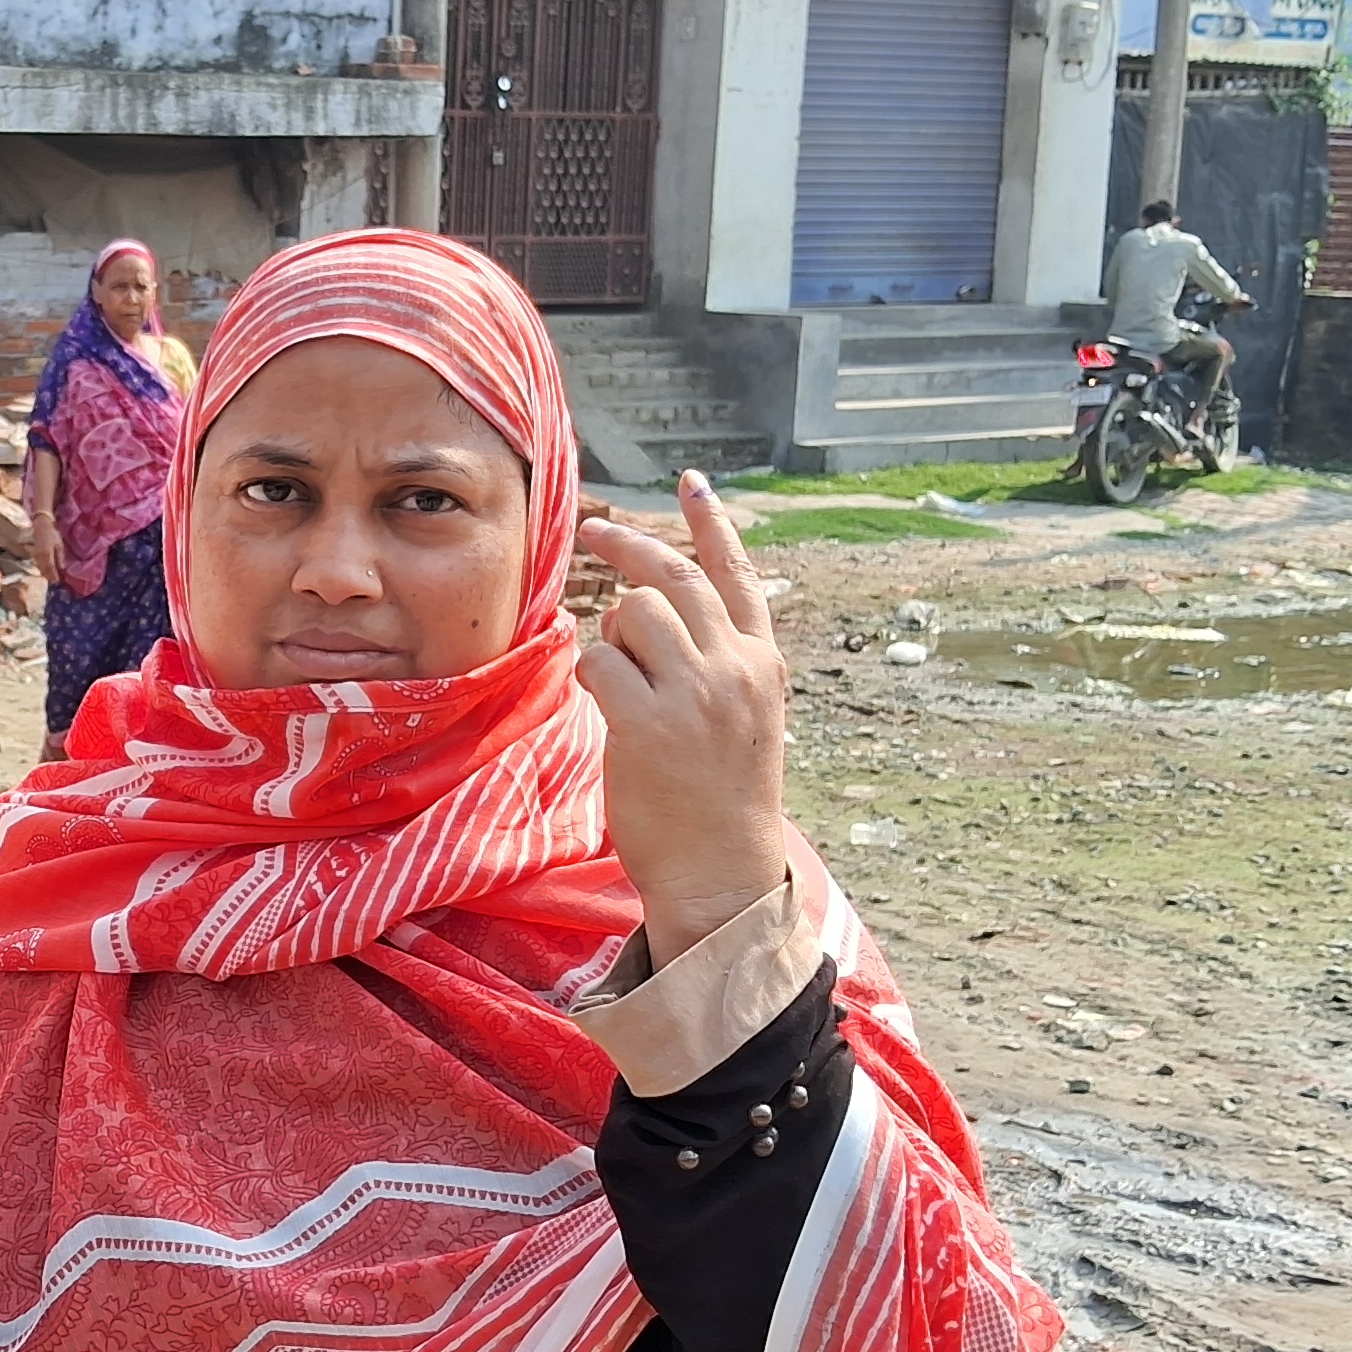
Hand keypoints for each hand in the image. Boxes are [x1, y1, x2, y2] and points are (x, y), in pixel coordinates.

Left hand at [577, 482, 788, 954]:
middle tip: (589, 533)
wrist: (722, 871)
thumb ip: (719, 662)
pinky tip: (604, 704)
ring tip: (620, 676)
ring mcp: (693, 694)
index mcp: (761, 663)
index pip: (737, 574)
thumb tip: (663, 610)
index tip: (690, 481)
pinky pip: (598, 661)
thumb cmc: (722, 798)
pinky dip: (591, 673)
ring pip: (634, 611)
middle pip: (672, 576)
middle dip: (626, 546)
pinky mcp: (647, 724)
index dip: (710, 523)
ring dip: (612, 632)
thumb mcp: (744, 717)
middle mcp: (734, 668)